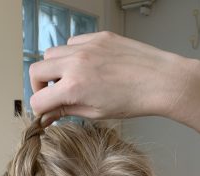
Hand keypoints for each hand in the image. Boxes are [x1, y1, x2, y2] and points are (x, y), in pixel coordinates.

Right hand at [29, 31, 198, 126]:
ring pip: (52, 53)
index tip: (46, 113)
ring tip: (70, 79)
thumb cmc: (134, 101)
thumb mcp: (96, 113)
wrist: (163, 82)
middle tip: (51, 95)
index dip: (40, 110)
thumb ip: (67, 111)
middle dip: (39, 86)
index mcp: (74, 87)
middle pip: (37, 70)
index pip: (38, 99)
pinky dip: (72, 54)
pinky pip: (73, 42)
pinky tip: (86, 66)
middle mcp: (76, 63)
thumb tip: (48, 115)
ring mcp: (87, 47)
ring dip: (54, 68)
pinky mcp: (99, 37)